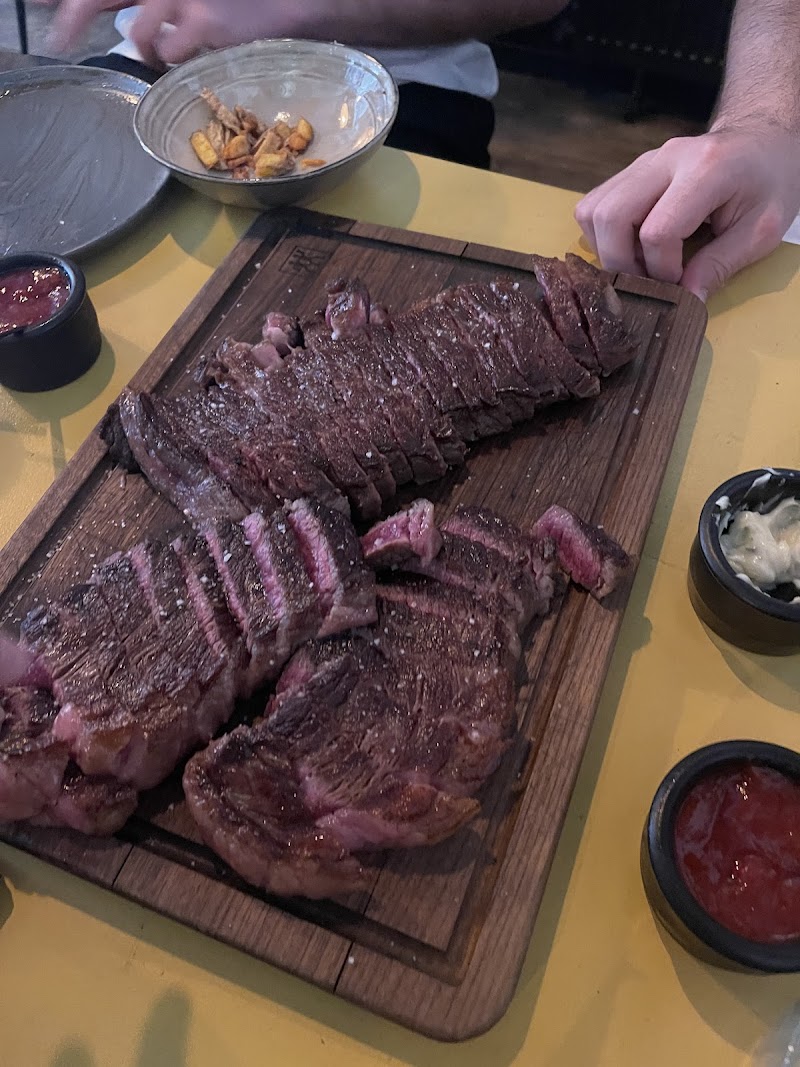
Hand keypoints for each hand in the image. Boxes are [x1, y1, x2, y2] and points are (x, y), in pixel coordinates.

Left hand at [40, 0, 292, 65]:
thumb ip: (154, 8)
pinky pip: (172, 51)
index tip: (36, 7)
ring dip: (145, 51)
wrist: (282, 6)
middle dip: (72, 14)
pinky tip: (189, 59)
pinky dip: (174, 61)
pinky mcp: (204, 20)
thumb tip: (123, 26)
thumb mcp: (187, 1)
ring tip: (160, 58)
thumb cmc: (233, 6)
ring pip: (138, 30)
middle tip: (56, 40)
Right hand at [574, 124, 799, 300]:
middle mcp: (666, 159)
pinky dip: (604, 235)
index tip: (679, 283)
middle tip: (646, 282)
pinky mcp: (631, 170)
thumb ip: (722, 265)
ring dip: (606, 248)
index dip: (661, 269)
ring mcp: (643, 161)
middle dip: (620, 262)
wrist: (763, 138)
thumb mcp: (762, 229)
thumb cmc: (771, 181)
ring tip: (639, 263)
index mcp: (705, 170)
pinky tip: (632, 246)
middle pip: (610, 216)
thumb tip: (687, 300)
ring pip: (592, 210)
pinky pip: (595, 205)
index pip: (657, 231)